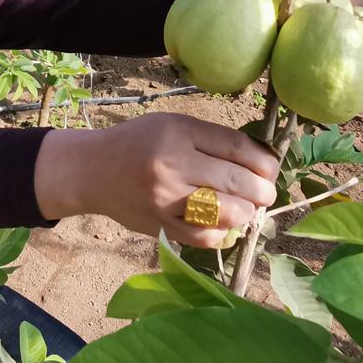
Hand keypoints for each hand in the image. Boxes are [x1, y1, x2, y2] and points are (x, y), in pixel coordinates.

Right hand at [34, 113, 278, 248]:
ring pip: (226, 212)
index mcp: (178, 132)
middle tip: (265, 193)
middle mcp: (172, 164)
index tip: (271, 169)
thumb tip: (259, 161)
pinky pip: (204, 236)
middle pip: (236, 180)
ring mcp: (166, 199)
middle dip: (262, 190)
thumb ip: (211, 140)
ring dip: (246, 213)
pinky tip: (225, 225)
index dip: (264, 162)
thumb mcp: (172, 125)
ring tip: (247, 208)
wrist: (92, 170)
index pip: (237, 147)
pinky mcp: (160, 225)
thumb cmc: (137, 143)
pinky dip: (223, 233)